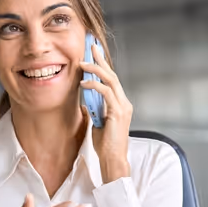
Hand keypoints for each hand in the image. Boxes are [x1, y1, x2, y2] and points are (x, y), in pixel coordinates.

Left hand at [80, 42, 132, 182]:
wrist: (113, 159)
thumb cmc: (105, 145)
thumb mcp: (98, 122)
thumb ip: (95, 110)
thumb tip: (86, 101)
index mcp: (120, 104)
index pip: (112, 80)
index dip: (103, 65)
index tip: (93, 54)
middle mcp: (124, 103)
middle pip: (112, 75)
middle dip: (101, 60)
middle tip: (90, 47)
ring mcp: (123, 107)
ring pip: (110, 80)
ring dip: (95, 70)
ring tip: (82, 64)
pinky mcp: (118, 112)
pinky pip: (106, 93)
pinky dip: (94, 85)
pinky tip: (83, 84)